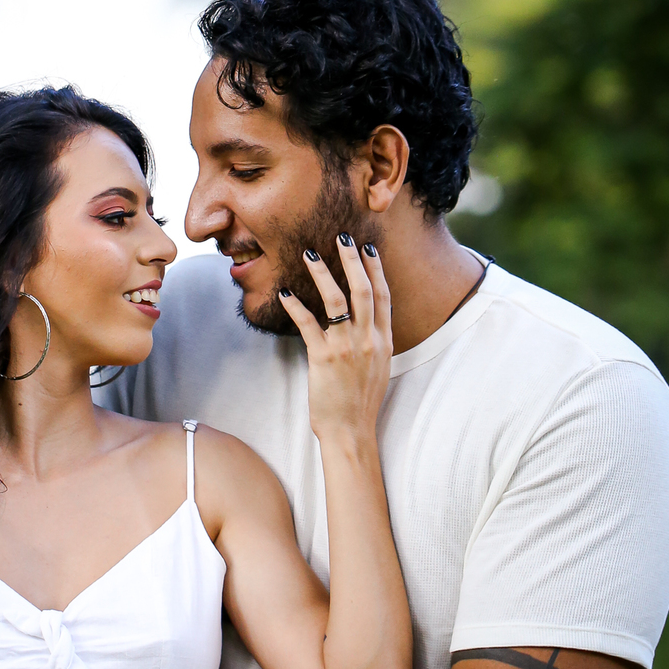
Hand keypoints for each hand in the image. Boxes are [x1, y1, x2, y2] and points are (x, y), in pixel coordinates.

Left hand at [280, 236, 392, 442]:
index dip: (376, 270)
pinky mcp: (324, 358)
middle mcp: (368, 340)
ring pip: (337, 301)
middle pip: (363, 290)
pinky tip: (285, 292)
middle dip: (353, 261)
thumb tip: (371, 319)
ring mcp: (347, 348)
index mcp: (383, 341)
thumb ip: (376, 341)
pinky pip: (308, 325)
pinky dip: (296, 306)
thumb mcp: (379, 367)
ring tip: (310, 253)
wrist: (351, 431)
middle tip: (342, 237)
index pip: (382, 296)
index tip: (369, 249)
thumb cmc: (361, 402)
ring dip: (323, 273)